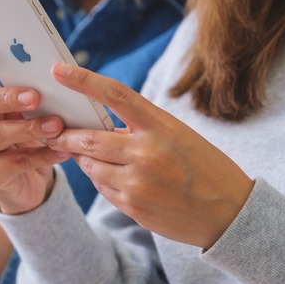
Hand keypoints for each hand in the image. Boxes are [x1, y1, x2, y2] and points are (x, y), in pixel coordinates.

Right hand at [0, 41, 70, 214]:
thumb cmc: (25, 138)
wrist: (25, 182)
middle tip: (35, 96)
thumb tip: (55, 74)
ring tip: (56, 125)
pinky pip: (19, 162)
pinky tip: (64, 150)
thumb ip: (28, 96)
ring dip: (29, 128)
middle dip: (8, 97)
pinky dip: (45, 155)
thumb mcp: (23, 114)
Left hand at [47, 63, 254, 248]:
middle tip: (54, 133)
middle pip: (88, 138)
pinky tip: (117, 178)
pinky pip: (101, 188)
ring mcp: (138, 182)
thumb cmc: (202, 166)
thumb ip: (139, 128)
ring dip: (84, 160)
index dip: (83, 80)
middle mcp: (147, 152)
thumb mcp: (177, 136)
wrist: (229, 213)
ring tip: (93, 157)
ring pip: (89, 166)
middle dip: (65, 136)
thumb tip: (96, 125)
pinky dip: (100, 180)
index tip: (58, 70)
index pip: (115, 95)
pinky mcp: (132, 206)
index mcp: (161, 126)